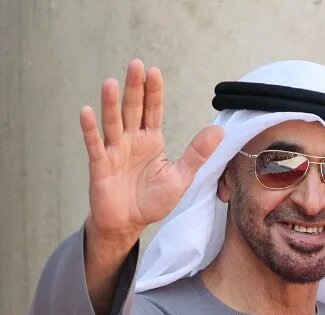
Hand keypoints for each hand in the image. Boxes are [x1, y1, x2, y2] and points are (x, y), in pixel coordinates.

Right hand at [81, 59, 223, 252]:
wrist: (129, 222)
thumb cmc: (153, 199)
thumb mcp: (181, 176)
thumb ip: (197, 153)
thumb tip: (219, 130)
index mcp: (151, 141)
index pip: (152, 111)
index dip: (153, 92)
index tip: (154, 71)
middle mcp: (131, 141)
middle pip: (132, 110)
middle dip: (134, 88)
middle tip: (136, 65)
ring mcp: (114, 151)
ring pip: (112, 123)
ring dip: (111, 104)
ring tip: (111, 83)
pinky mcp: (100, 166)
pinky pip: (94, 145)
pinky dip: (90, 130)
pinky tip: (87, 112)